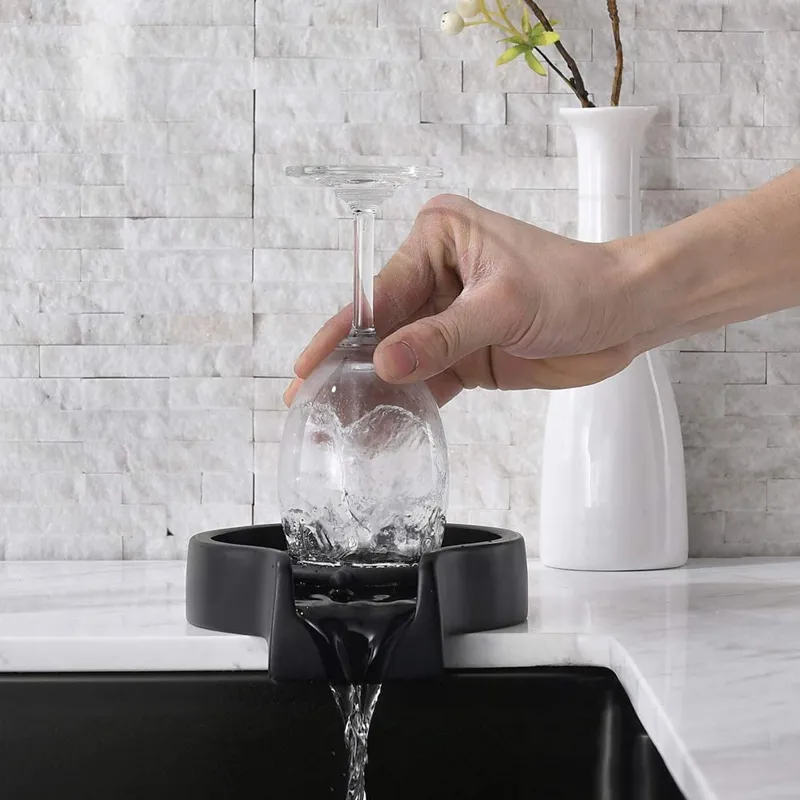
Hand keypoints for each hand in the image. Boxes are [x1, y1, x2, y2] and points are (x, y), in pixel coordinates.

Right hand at [285, 194, 651, 406]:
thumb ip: (443, 338)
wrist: (626, 314)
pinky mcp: (465, 351)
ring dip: (375, 393)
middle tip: (311, 408)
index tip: (308, 368)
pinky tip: (382, 429)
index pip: (380, 292)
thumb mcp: (504, 306)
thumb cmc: (577, 286)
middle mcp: (437, 274)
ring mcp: (449, 317)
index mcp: (439, 239)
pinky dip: (410, 405)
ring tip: (336, 428)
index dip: (343, 335)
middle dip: (351, 369)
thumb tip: (386, 363)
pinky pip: (429, 380)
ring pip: (401, 359)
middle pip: (382, 329)